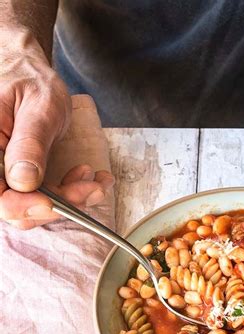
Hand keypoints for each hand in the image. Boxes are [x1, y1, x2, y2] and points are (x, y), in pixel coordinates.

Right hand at [0, 26, 71, 225]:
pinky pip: (44, 198)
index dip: (21, 206)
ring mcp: (6, 176)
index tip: (52, 202)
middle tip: (91, 187)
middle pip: (14, 207)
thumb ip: (30, 143)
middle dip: (57, 203)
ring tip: (95, 180)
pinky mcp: (23, 180)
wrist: (31, 76)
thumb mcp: (38, 108)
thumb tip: (23, 181)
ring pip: (34, 206)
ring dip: (70, 200)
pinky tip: (89, 178)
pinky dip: (71, 194)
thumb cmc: (30, 82)